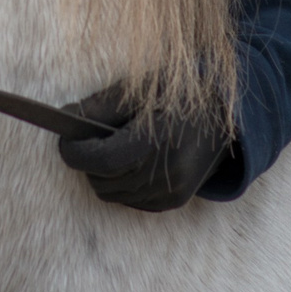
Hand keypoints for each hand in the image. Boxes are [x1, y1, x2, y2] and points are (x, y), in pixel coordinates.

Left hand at [57, 81, 232, 211]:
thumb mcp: (139, 90)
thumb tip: (65, 120)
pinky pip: (131, 201)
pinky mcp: (175, 201)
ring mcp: (171, 192)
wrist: (227, 113)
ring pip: (113, 195)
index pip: (100, 160)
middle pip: (102, 181)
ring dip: (102, 175)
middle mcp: (165, 174)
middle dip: (86, 162)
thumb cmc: (178, 93)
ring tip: (108, 148)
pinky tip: (128, 163)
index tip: (63, 141)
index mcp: (156, 143)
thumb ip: (99, 107)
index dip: (74, 152)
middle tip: (86, 140)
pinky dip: (121, 185)